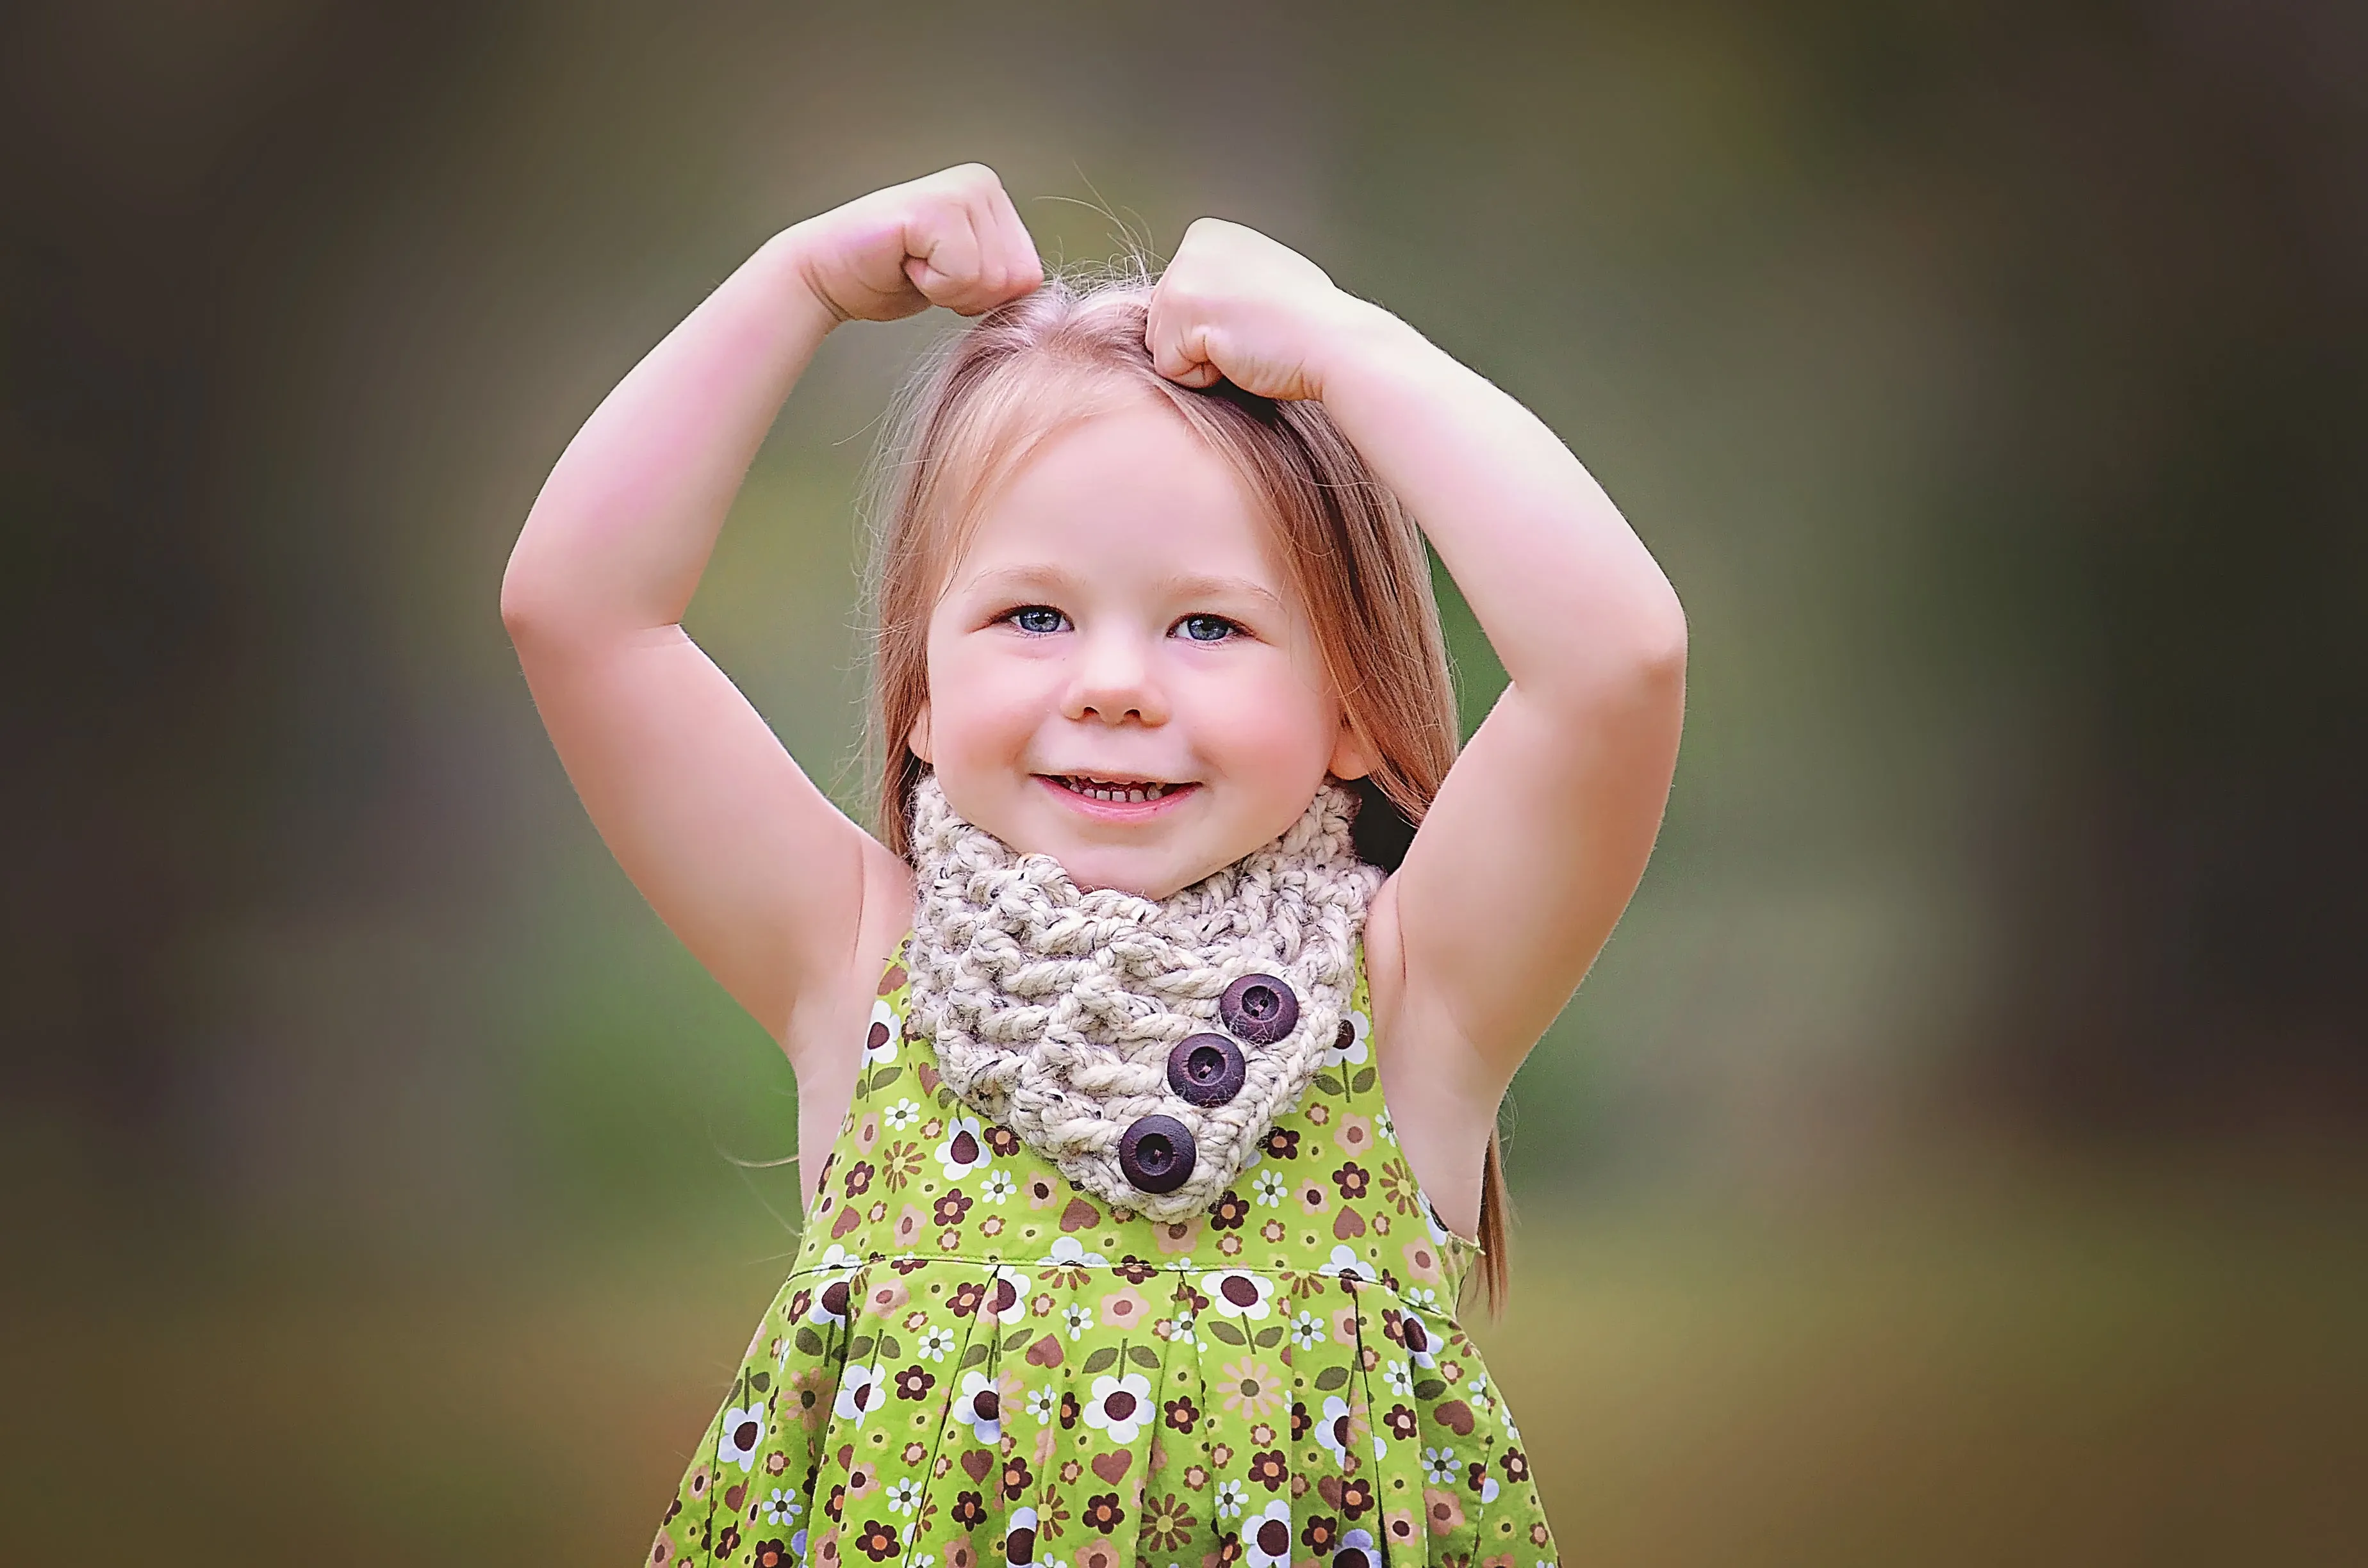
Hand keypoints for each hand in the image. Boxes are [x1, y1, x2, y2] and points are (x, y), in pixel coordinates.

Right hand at [789, 164, 1041, 323]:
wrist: (827, 275)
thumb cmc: (891, 278)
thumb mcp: (966, 280)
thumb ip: (1002, 280)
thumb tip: (1043, 301)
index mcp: (995, 200)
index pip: (1029, 277)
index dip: (984, 297)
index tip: (941, 274)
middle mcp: (983, 184)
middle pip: (1016, 279)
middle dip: (968, 295)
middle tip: (924, 271)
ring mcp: (961, 192)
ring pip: (992, 280)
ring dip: (947, 290)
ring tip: (913, 263)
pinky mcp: (937, 209)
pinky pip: (964, 276)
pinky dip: (932, 286)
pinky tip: (904, 260)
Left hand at [1145, 218, 1379, 400]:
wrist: (1335, 344)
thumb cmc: (1309, 325)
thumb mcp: (1259, 281)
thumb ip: (1221, 285)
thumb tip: (1202, 309)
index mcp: (1209, 235)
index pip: (1175, 302)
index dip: (1212, 328)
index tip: (1255, 320)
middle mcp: (1192, 245)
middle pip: (1161, 322)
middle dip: (1201, 343)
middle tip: (1252, 335)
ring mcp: (1184, 273)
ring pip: (1161, 346)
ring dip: (1201, 361)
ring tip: (1247, 343)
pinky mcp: (1182, 307)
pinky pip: (1169, 368)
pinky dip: (1202, 377)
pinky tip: (1240, 356)